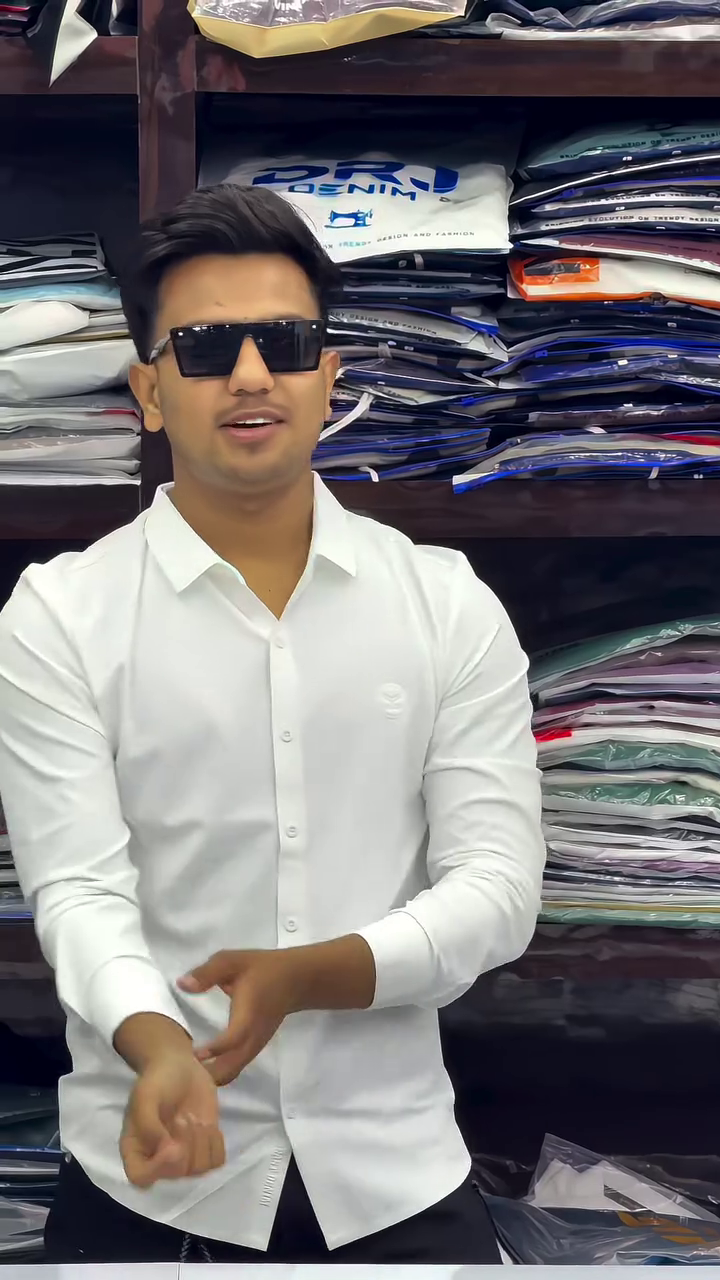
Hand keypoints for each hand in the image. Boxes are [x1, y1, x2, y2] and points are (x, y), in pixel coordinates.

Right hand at [120, 1051, 224, 1187]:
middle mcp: (158, 1160)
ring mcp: (183, 1157)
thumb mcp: (145, 1096)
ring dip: (201, 1140)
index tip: (171, 1143)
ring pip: (199, 1169)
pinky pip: (216, 1161)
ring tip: (193, 1118)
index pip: (140, 1178)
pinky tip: (208, 1125)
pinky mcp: (204, 1149)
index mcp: (136, 1149)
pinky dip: (215, 1143)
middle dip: (185, 1141)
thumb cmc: (158, 1081)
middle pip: (176, 1172)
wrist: (179, 1067)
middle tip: (182, 1116)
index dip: (158, 1168)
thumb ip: (148, 1124)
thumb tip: (168, 1151)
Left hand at [178, 950, 298, 1085]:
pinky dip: (219, 1071)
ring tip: (185, 1068)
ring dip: (211, 1075)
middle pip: (231, 1068)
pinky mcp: (254, 1048)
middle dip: (207, 1074)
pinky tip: (201, 1064)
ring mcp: (255, 1046)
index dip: (216, 1048)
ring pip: (232, 1072)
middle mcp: (253, 1036)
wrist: (294, 979)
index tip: (194, 1053)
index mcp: (248, 1015)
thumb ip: (207, 973)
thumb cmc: (261, 969)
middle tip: (181, 1068)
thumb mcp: (232, 961)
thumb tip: (181, 984)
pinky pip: (235, 1067)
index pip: (234, 1038)